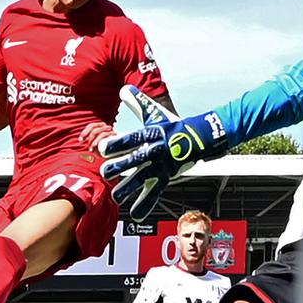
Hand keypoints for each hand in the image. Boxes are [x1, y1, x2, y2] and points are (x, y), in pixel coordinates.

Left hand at [79, 122, 115, 152]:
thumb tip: (80, 139)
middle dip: (86, 135)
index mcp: (101, 128)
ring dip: (92, 141)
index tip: (80, 140)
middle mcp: (106, 128)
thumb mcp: (95, 145)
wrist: (116, 155)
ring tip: (90, 148)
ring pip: (98, 131)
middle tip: (83, 143)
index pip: (91, 126)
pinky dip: (97, 141)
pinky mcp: (114, 135)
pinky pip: (104, 134)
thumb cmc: (105, 151)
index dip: (84, 132)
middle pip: (93, 127)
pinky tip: (94, 147)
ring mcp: (110, 131)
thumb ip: (90, 140)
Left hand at [100, 86, 230, 220]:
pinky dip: (146, 204)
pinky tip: (135, 214)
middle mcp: (156, 151)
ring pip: (144, 179)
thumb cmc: (173, 125)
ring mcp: (162, 166)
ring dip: (129, 188)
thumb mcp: (156, 113)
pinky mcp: (166, 178)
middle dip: (120, 166)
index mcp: (152, 134)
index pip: (133, 138)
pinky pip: (155, 193)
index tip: (102, 147)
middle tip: (104, 172)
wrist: (199, 138)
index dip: (118, 143)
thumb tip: (124, 88)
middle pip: (136, 159)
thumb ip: (138, 103)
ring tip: (115, 196)